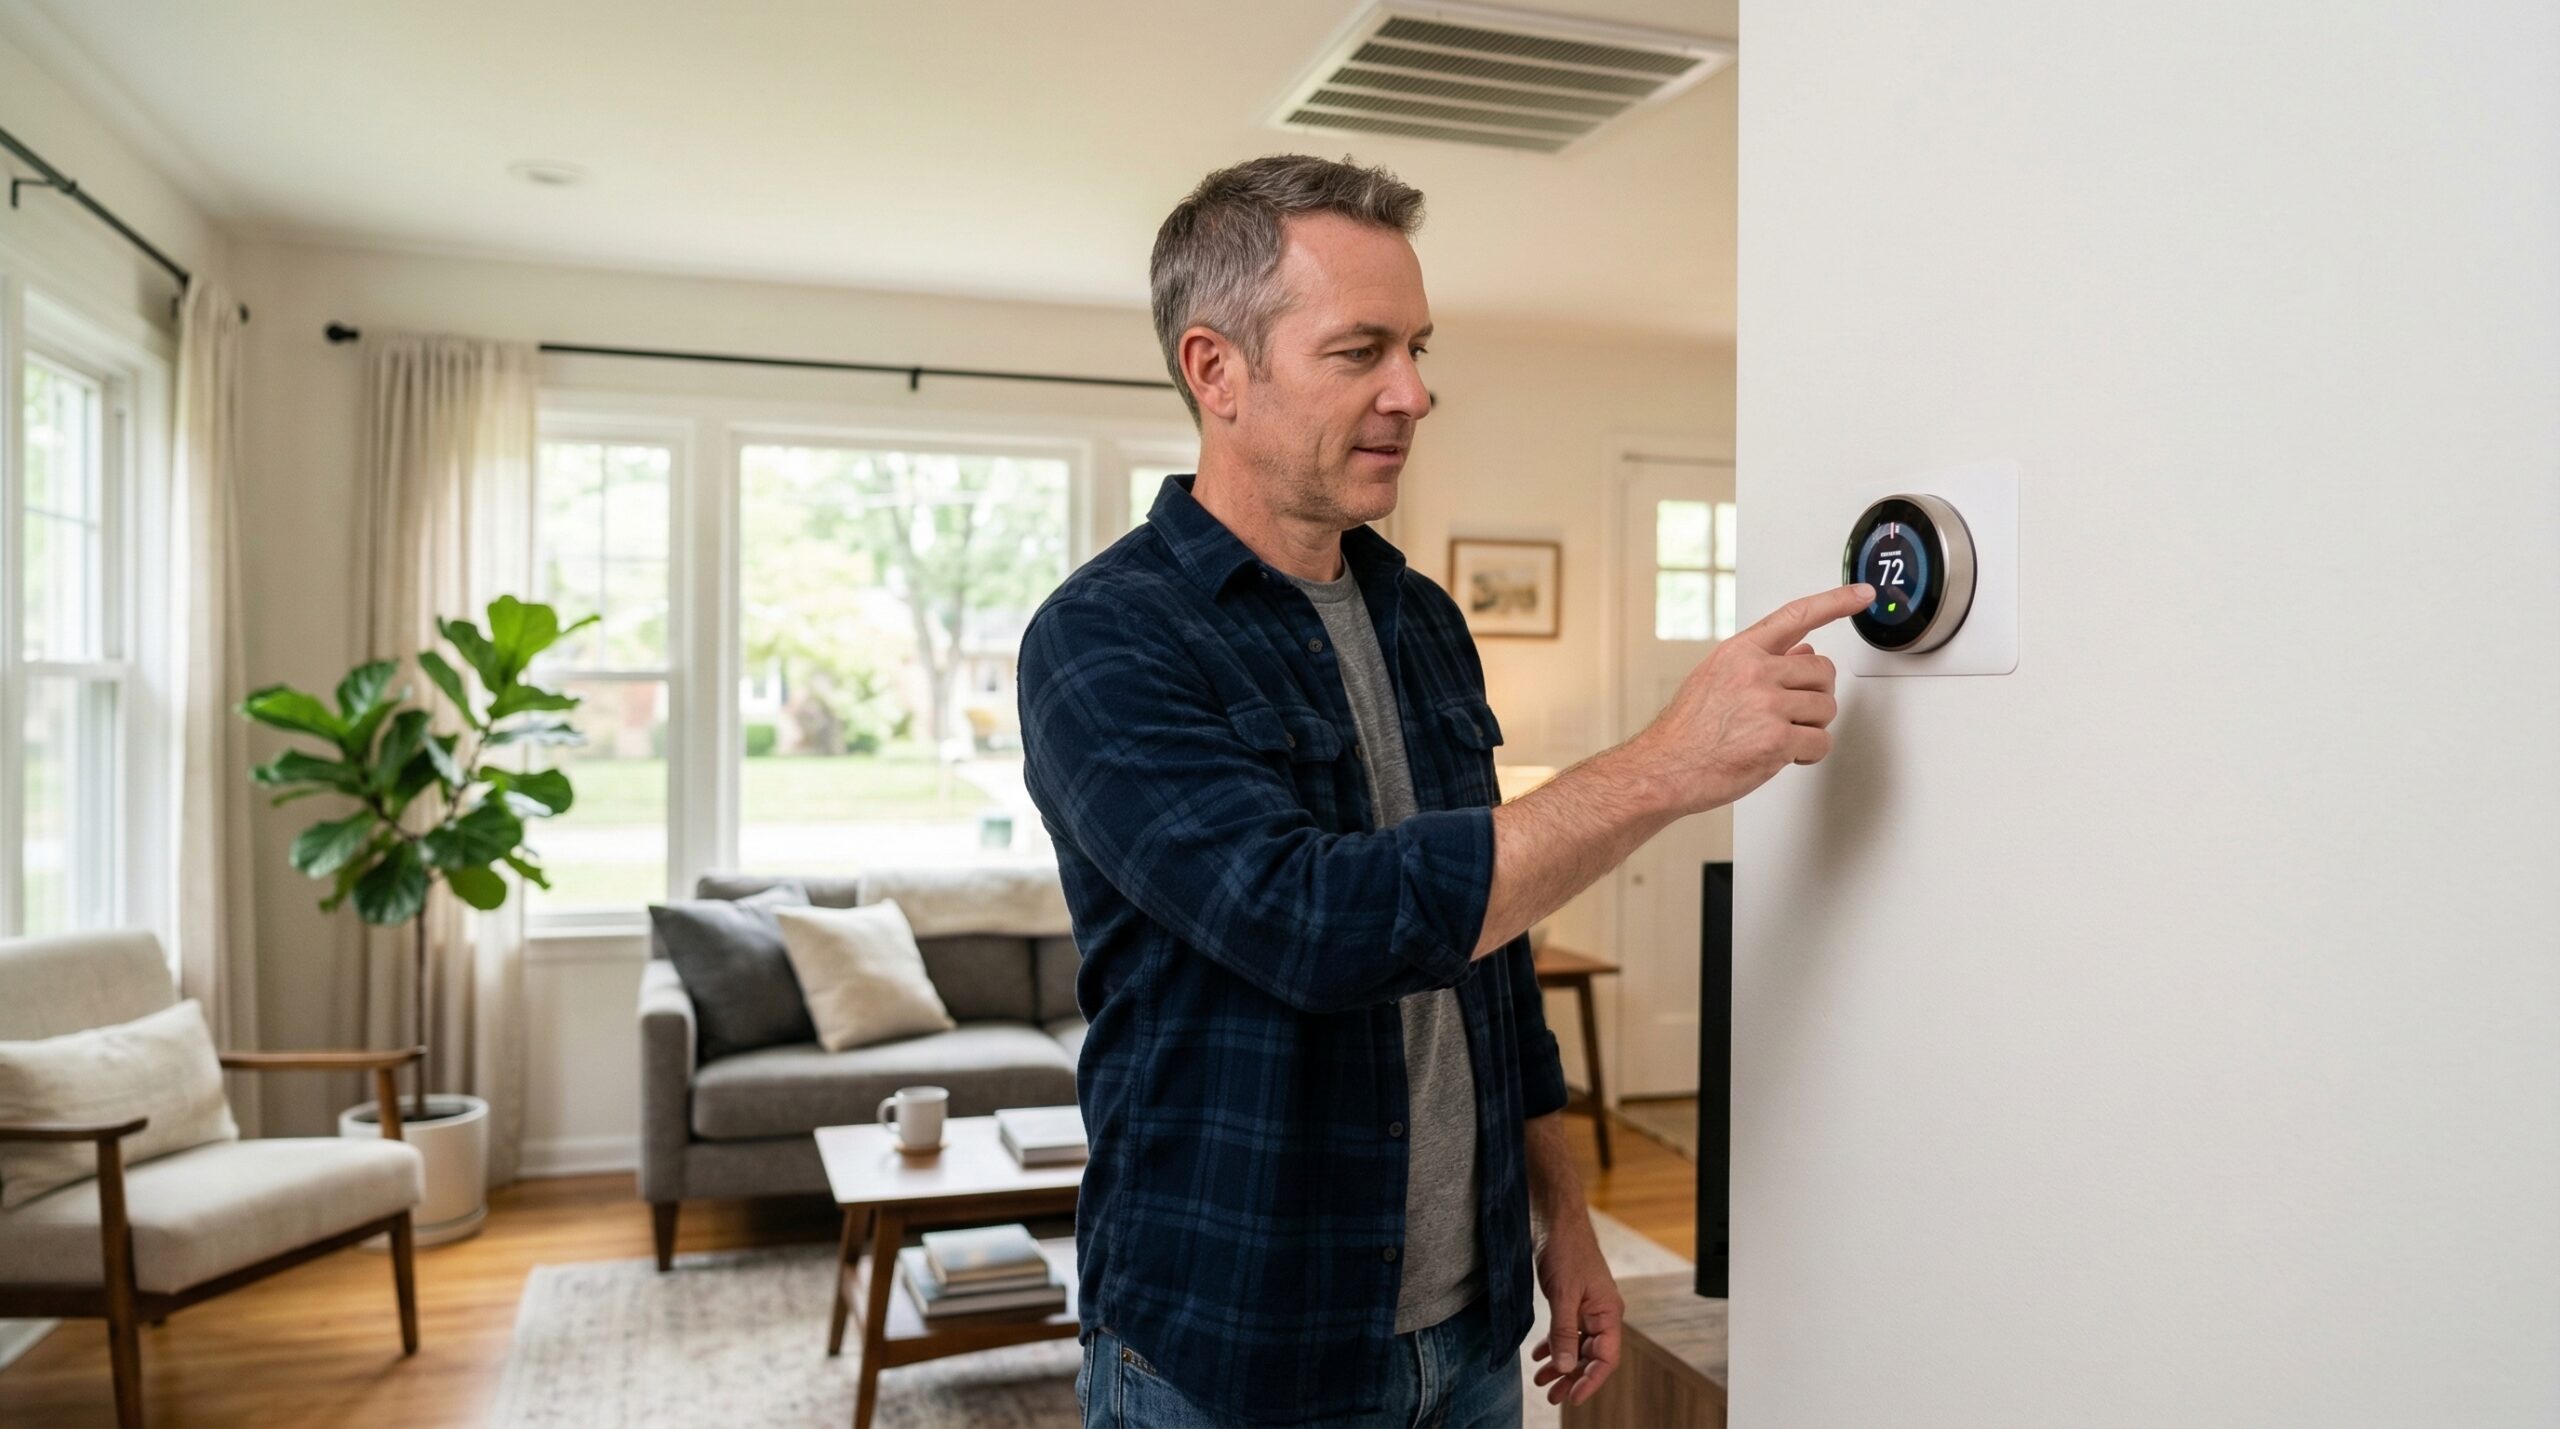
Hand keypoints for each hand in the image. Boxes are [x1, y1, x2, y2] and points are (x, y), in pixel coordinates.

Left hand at [1529, 1215, 1624, 1406]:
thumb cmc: (1566, 1250)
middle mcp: (1602, 1313)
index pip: (1605, 1359)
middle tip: (1551, 1396)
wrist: (1556, 1219)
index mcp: (1608, 1313)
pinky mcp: (1573, 1300)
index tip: (1572, 1397)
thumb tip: (1565, 1368)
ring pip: (1577, 1346)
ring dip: (1561, 1364)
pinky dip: (1554, 1344)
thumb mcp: (1563, 1295)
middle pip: (1591, 1357)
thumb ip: (1564, 1332)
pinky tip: (1538, 1355)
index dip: (1590, 1381)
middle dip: (1571, 1377)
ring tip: (1541, 1381)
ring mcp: (1587, 1307)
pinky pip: (1567, 1331)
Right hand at [1626, 582, 1869, 814]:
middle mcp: (1754, 672)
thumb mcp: (1716, 678)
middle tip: (1794, 714)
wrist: (1664, 769)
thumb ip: (1760, 662)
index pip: (1796, 616)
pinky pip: (1820, 742)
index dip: (1836, 602)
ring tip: (1781, 737)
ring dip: (1812, 727)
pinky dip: (1809, 754)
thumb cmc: (1687, 731)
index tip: (1862, 595)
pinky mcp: (1776, 740)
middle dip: (1816, 695)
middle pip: (1823, 672)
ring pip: (1826, 708)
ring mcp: (1766, 705)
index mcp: (1740, 652)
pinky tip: (1786, 756)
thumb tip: (1803, 652)